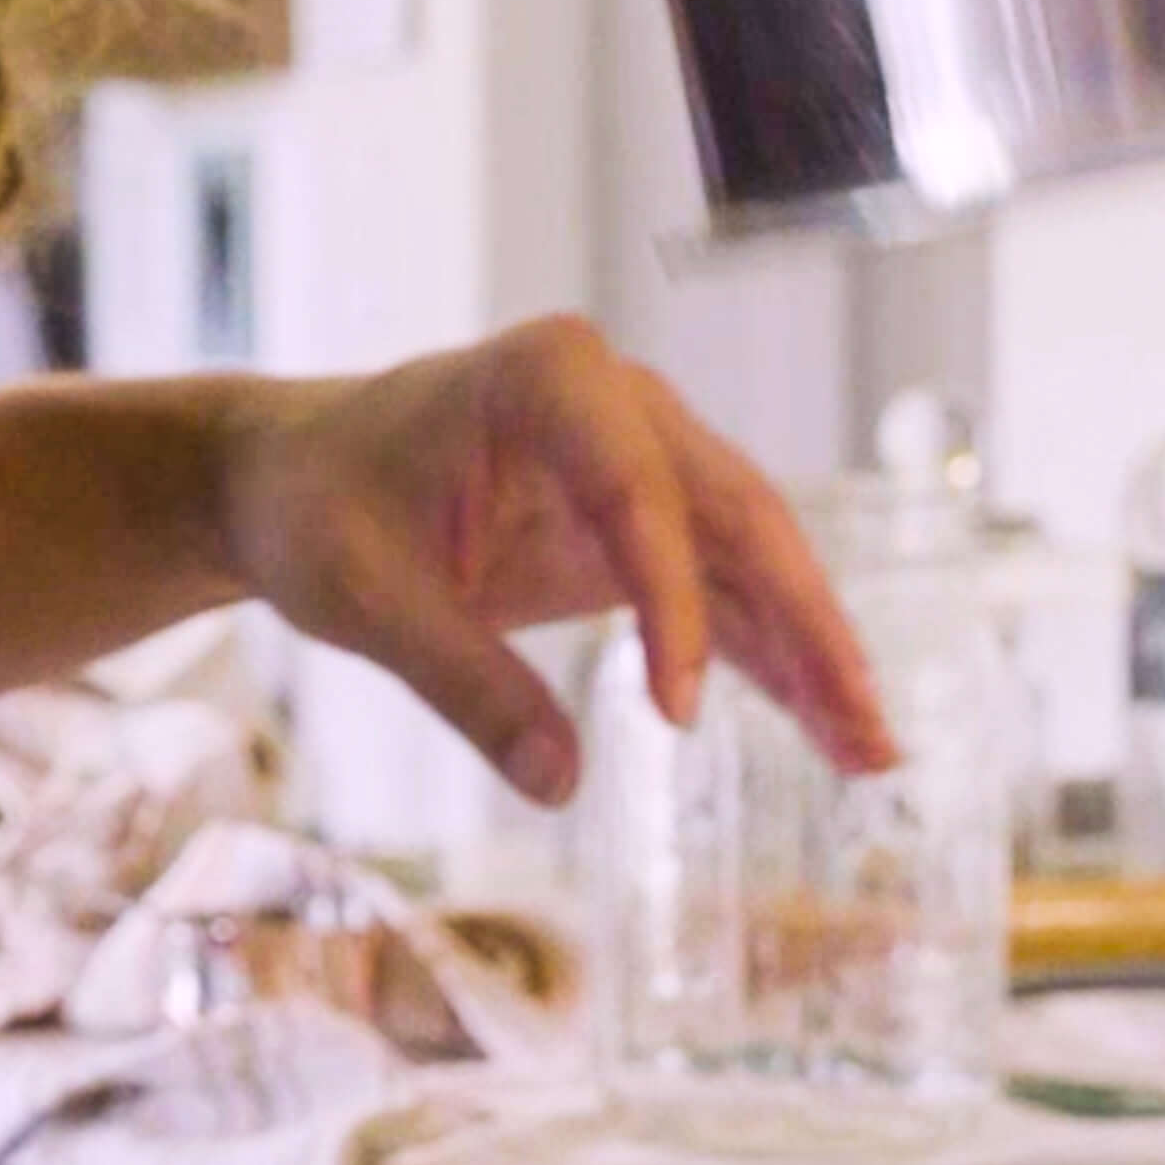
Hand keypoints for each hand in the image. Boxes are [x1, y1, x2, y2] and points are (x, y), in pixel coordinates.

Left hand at [220, 316, 898, 803]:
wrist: (293, 477)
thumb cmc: (320, 509)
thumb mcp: (365, 599)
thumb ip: (462, 683)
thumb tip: (558, 783)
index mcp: (550, 380)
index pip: (642, 494)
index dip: (672, 606)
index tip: (674, 714)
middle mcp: (624, 405)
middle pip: (743, 518)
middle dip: (810, 628)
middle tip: (863, 725)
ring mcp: (649, 459)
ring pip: (758, 560)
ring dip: (814, 656)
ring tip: (871, 753)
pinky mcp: (651, 522)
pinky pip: (731, 592)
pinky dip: (775, 661)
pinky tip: (828, 731)